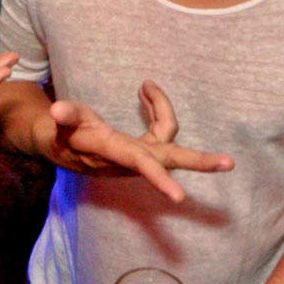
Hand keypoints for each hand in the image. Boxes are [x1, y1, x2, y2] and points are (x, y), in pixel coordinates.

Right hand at [47, 80, 233, 201]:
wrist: (54, 145)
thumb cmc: (59, 134)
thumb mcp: (57, 125)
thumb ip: (64, 118)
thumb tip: (58, 111)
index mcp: (115, 154)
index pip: (143, 164)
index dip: (161, 178)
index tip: (180, 197)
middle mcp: (132, 158)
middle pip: (171, 157)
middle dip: (199, 161)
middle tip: (229, 163)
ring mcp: (138, 153)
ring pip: (166, 135)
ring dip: (163, 109)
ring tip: (146, 86)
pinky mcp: (139, 147)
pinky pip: (158, 127)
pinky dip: (155, 107)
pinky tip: (145, 92)